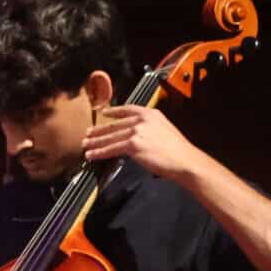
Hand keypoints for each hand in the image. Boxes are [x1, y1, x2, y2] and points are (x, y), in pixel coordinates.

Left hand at [81, 104, 207, 181]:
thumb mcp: (165, 131)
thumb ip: (149, 129)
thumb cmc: (178, 151)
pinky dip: (100, 152)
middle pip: (115, 124)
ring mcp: (137, 131)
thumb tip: (135, 136)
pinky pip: (112, 149)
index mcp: (152, 114)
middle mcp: (143, 120)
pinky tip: (92, 155)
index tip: (104, 112)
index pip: (128, 109)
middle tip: (88, 133)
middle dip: (100, 130)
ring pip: (111, 137)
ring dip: (96, 142)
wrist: (185, 160)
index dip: (114, 111)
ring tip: (85, 145)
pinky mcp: (133, 144)